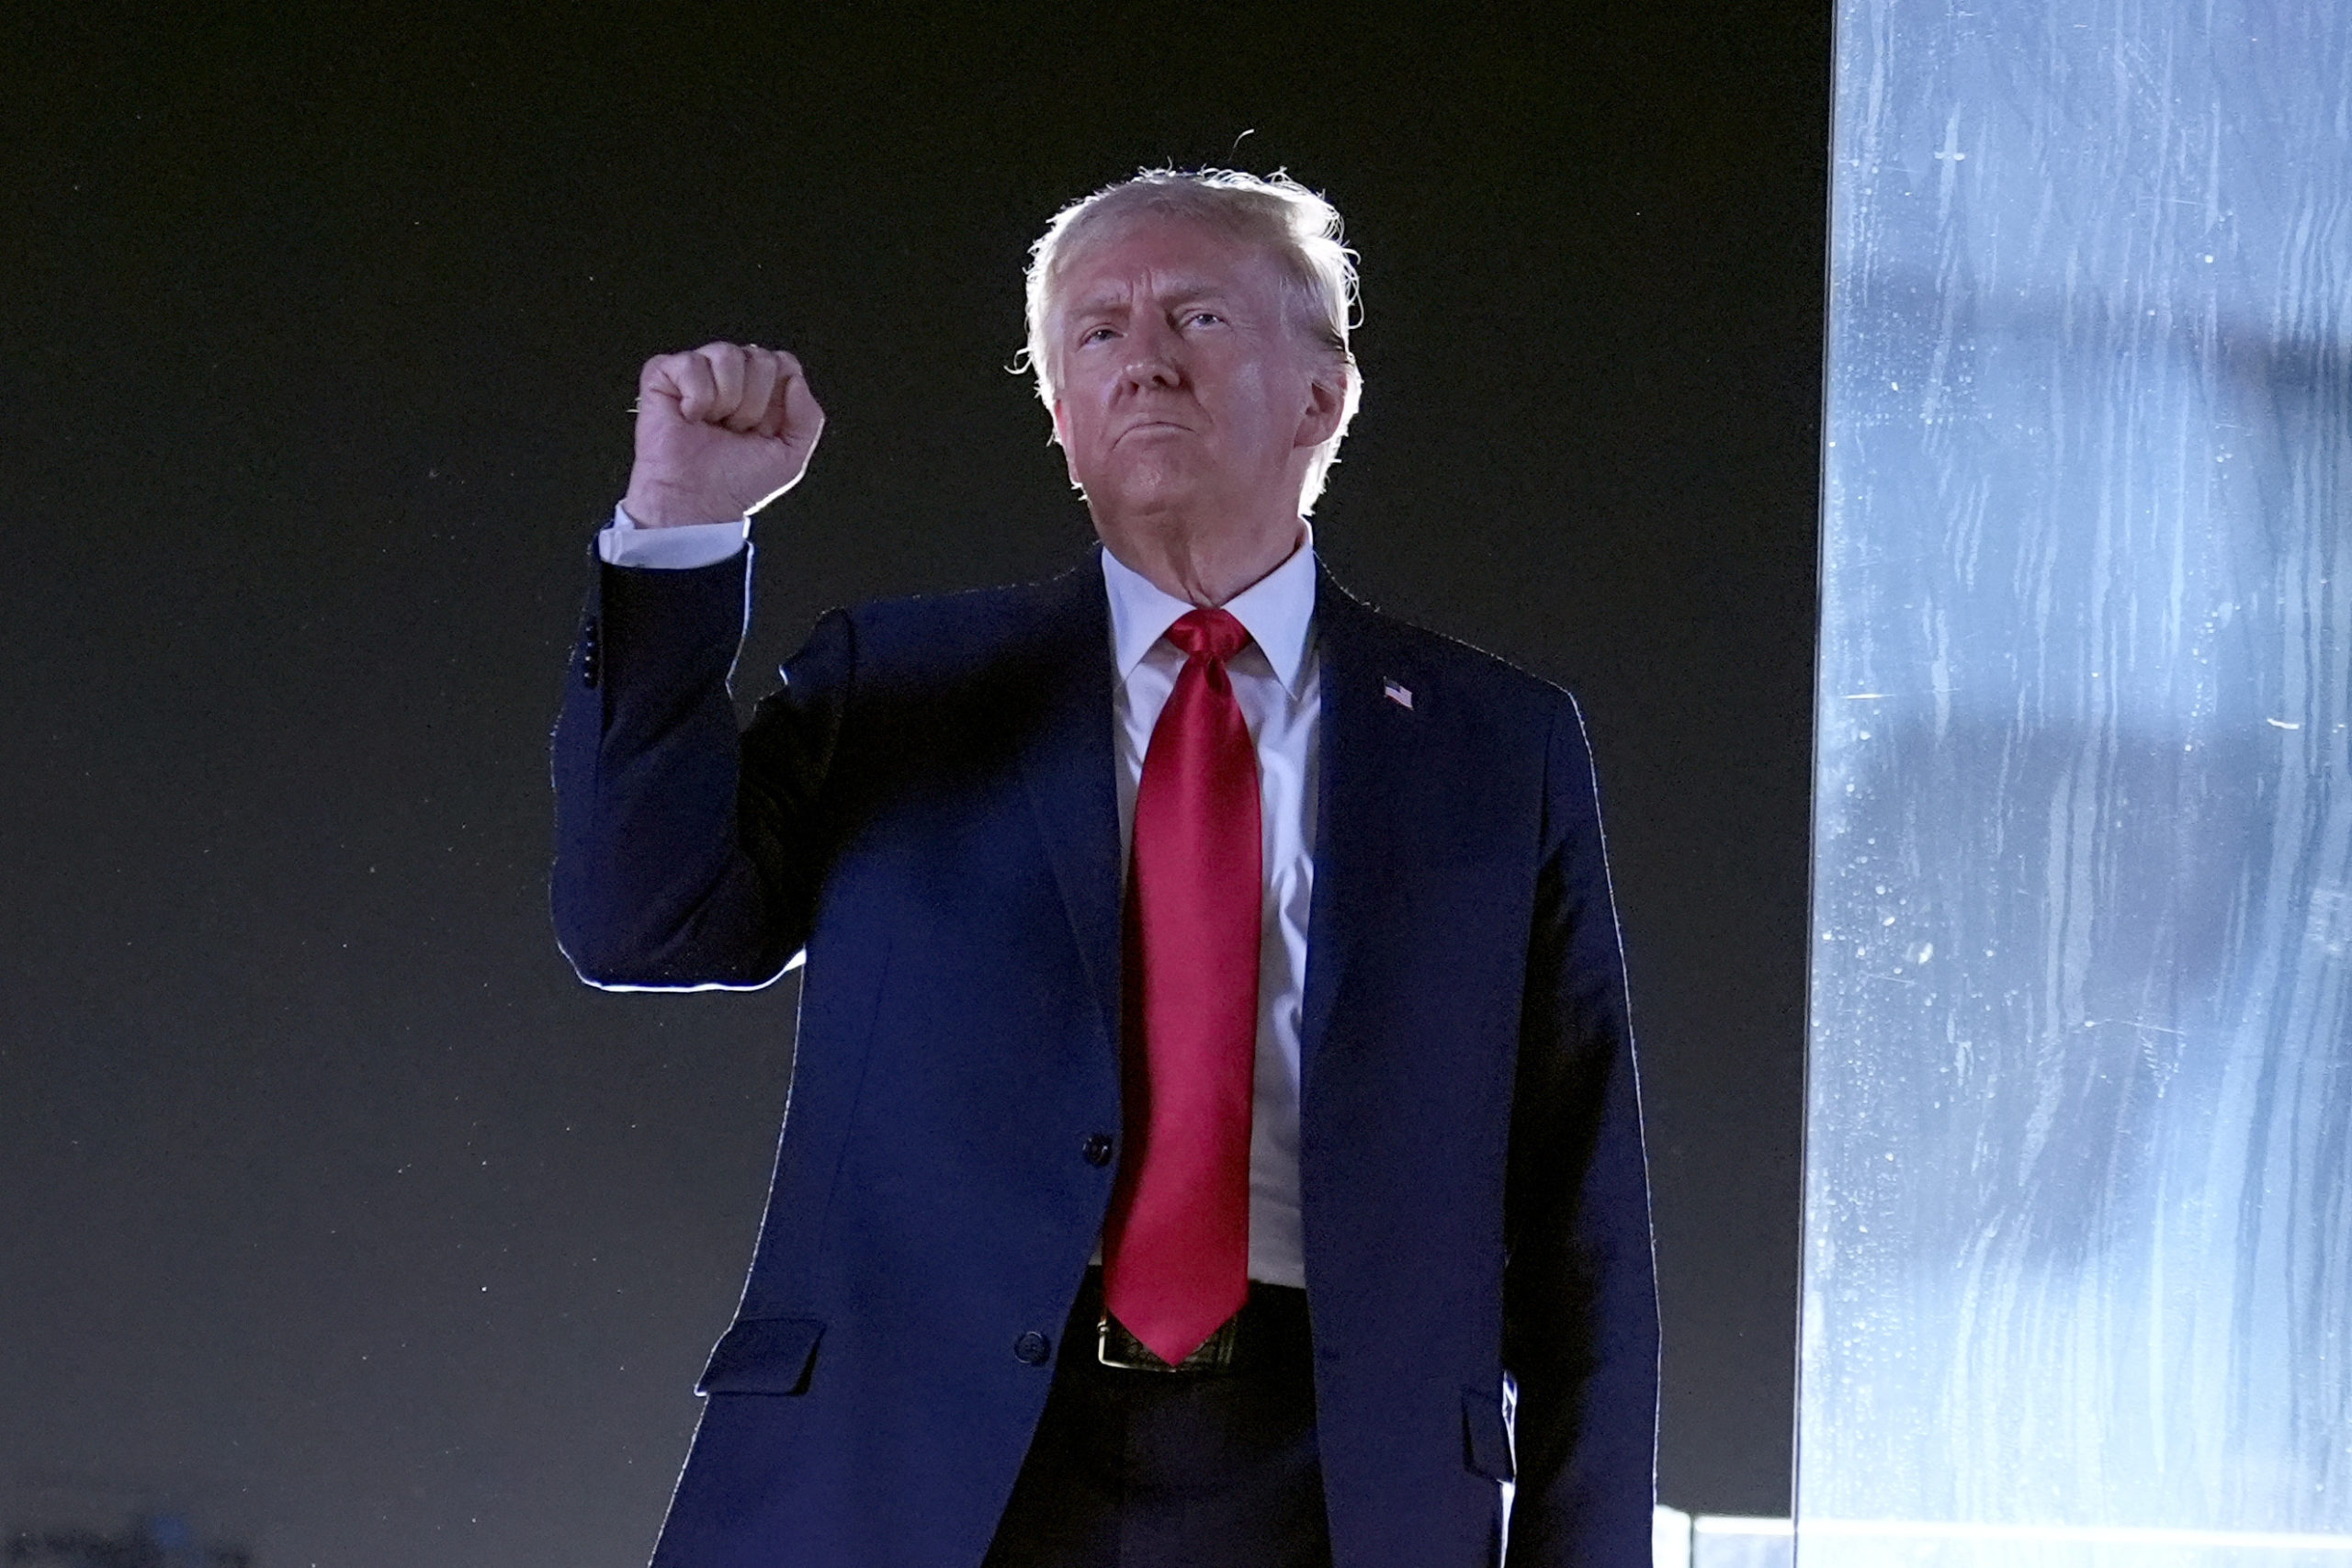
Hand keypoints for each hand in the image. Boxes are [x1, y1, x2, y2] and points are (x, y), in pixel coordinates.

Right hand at [622, 342, 825, 526]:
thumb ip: (809, 417)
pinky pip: (690, 363)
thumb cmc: (735, 483)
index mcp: (761, 390)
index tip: (764, 430)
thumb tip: (795, 379)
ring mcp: (699, 372)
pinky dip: (696, 398)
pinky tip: (690, 417)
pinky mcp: (663, 374)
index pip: (784, 364)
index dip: (778, 399)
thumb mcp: (791, 456)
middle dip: (753, 403)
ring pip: (727, 354)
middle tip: (735, 430)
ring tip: (713, 424)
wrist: (696, 502)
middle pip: (760, 357)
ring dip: (726, 400)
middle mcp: (732, 376)